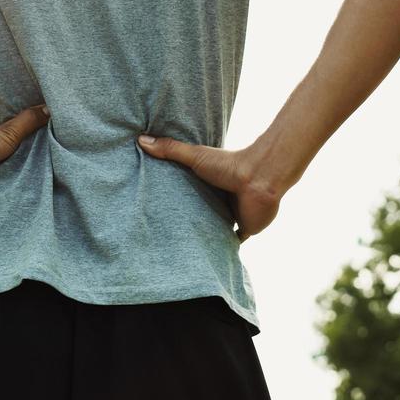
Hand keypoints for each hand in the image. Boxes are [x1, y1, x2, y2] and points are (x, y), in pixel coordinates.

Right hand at [135, 134, 292, 242]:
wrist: (258, 179)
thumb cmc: (229, 165)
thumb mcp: (195, 156)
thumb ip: (170, 149)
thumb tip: (141, 140)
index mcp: (210, 184)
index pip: (192, 193)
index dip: (179, 199)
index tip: (159, 206)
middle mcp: (221, 200)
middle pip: (203, 213)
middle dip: (190, 220)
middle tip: (166, 231)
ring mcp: (233, 215)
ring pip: (216, 228)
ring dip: (206, 235)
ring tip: (182, 249)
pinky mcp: (245, 229)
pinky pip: (232, 243)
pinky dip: (224, 250)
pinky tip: (209, 260)